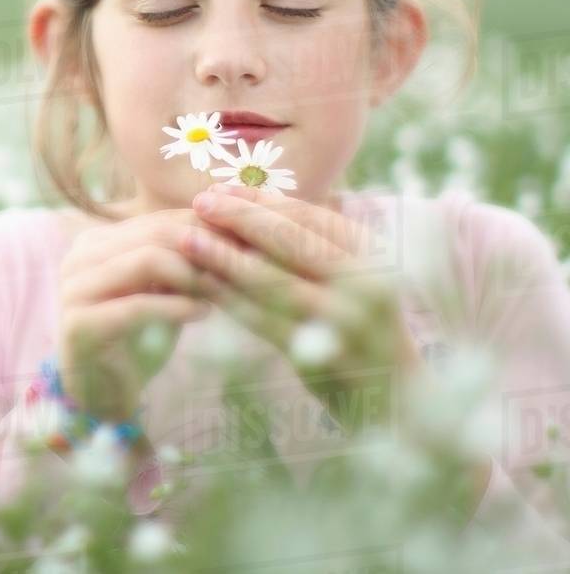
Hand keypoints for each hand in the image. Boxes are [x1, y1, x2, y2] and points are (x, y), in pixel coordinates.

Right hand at [56, 208, 226, 431]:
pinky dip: (176, 307)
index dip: (204, 228)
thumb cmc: (138, 338)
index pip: (158, 220)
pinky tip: (203, 314)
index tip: (244, 242)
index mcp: (96, 241)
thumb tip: (232, 231)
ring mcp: (75, 288)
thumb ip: (183, 263)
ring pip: (145, 260)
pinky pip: (137, 305)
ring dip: (191, 274)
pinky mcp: (79, 323)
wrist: (103, 391)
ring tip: (221, 289)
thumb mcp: (163, 292)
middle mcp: (80, 257)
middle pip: (153, 234)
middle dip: (202, 247)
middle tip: (239, 263)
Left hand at [181, 182, 423, 434]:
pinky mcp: (319, 356)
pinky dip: (230, 298)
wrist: (394, 394)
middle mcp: (364, 284)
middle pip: (290, 241)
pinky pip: (263, 320)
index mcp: (372, 255)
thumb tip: (247, 198)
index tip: (222, 188)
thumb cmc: (359, 321)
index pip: (308, 215)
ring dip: (224, 257)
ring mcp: (343, 322)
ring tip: (188, 238)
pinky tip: (203, 283)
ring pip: (272, 280)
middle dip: (240, 218)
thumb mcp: (350, 274)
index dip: (261, 200)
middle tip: (200, 202)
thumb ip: (308, 240)